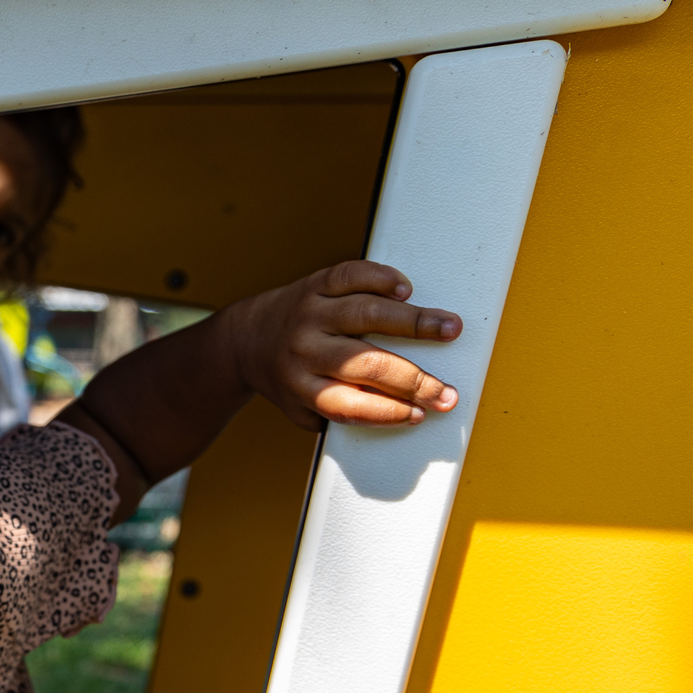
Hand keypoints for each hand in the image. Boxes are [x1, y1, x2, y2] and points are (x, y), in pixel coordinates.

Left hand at [223, 260, 460, 431]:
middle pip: (366, 364)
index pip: (349, 405)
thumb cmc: (285, 377)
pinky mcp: (315, 283)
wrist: (243, 340)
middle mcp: (304, 349)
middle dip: (414, 381)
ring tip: (449, 328)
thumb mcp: (300, 407)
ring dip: (414, 322)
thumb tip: (399, 416)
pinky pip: (350, 276)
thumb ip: (339, 414)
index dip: (387, 413)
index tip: (420, 415)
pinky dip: (380, 278)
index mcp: (301, 386)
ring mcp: (310, 313)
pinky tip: (405, 290)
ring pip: (366, 314)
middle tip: (446, 391)